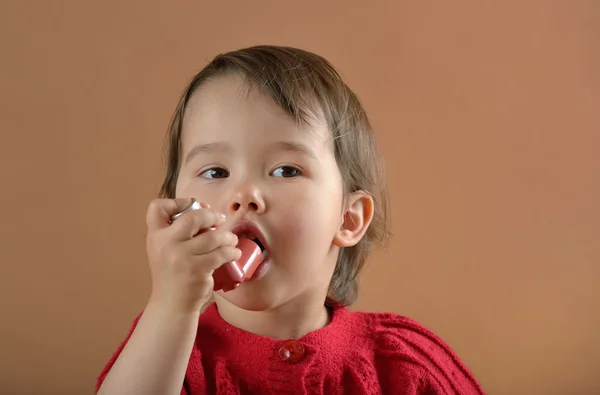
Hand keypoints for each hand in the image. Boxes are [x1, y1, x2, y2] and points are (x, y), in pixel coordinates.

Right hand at [144, 198, 240, 312]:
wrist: (171, 304)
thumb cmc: (172, 273)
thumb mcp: (164, 249)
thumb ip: (177, 231)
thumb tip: (205, 209)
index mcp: (155, 236)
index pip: (156, 207)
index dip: (177, 201)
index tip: (194, 206)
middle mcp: (165, 244)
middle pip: (193, 216)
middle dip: (211, 215)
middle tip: (220, 219)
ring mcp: (181, 257)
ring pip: (213, 236)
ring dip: (227, 236)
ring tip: (231, 239)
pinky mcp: (197, 270)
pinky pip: (221, 254)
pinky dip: (232, 251)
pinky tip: (234, 253)